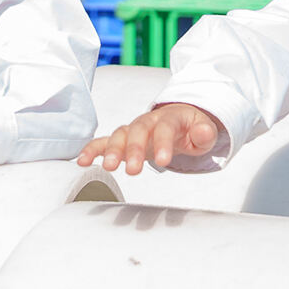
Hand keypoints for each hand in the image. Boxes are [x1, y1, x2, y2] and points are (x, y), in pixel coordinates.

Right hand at [75, 102, 220, 174]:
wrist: (178, 120)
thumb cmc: (190, 127)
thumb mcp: (204, 130)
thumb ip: (205, 133)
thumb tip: (204, 132)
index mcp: (169, 117)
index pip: (165, 127)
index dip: (163, 143)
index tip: (164, 161)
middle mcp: (148, 121)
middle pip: (138, 130)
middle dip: (134, 149)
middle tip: (134, 171)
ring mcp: (133, 129)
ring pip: (120, 135)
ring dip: (113, 151)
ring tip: (110, 168)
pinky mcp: (122, 139)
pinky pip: (104, 141)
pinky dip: (92, 149)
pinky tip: (83, 161)